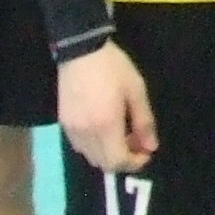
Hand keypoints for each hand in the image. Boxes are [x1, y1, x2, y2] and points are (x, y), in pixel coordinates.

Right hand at [58, 43, 158, 172]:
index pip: (118, 161)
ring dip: (108, 154)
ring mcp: (71, 130)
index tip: (146, 153)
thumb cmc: (113, 68)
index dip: (134, 163)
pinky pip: (79, 146)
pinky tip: (103, 130)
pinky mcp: (63, 123)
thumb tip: (151, 147)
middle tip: (135, 143)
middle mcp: (86, 133)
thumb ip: (144, 122)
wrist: (80, 50)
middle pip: (104, 164)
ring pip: (90, 157)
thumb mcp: (136, 90)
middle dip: (123, 160)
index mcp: (106, 125)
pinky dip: (94, 147)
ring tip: (120, 135)